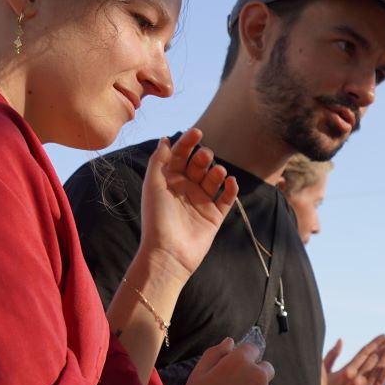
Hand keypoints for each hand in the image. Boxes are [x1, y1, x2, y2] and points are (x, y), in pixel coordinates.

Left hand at [139, 131, 237, 278]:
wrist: (169, 252)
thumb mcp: (153, 185)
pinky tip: (231, 182)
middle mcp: (185, 190)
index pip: (180, 156)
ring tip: (217, 173)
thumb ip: (159, 160)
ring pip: (214, 179)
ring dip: (217, 171)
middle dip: (203, 157)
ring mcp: (201, 202)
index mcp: (169, 181)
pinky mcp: (214, 216)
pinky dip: (231, 188)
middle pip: (198, 165)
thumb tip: (165, 139)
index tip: (197, 132)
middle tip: (205, 156)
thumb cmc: (157, 218)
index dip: (188, 142)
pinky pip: (227, 198)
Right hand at [321, 335, 384, 384]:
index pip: (365, 352)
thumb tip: (340, 341)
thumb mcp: (323, 373)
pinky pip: (381, 383)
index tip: (384, 336)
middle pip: (375, 359)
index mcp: (346, 371)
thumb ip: (331, 356)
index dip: (376, 343)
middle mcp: (357, 379)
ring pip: (380, 369)